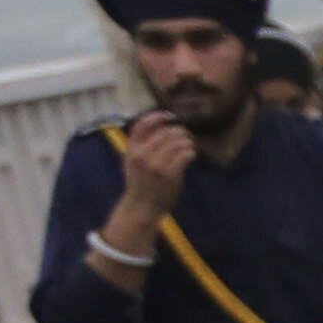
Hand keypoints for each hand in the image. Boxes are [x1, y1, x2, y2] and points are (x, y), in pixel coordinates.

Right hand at [110, 114, 199, 239]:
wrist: (141, 206)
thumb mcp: (133, 161)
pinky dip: (191, 152)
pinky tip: (191, 156)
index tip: (170, 116)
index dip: (158, 116)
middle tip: (187, 137)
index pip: (142, 124)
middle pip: (166, 132)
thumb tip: (160, 128)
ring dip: (187, 142)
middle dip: (180, 132)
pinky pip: (185, 155)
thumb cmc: (141, 183)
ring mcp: (155, 164)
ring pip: (177, 142)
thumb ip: (141, 145)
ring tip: (190, 146)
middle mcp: (142, 154)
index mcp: (132, 148)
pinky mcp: (169, 174)